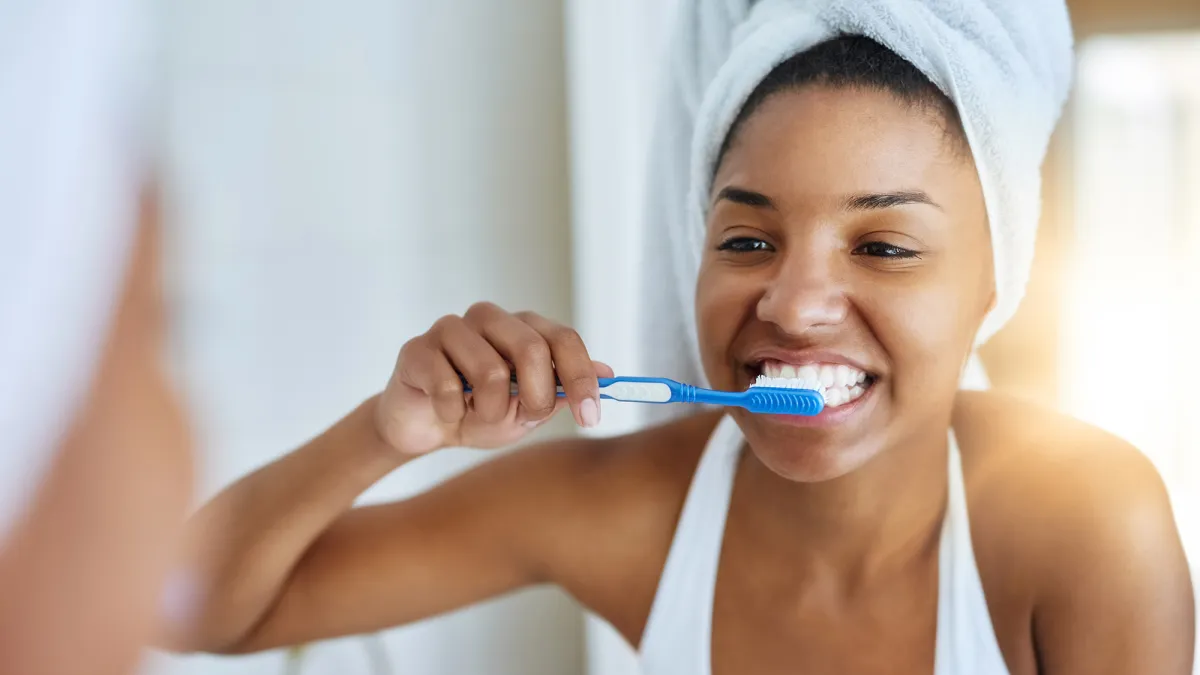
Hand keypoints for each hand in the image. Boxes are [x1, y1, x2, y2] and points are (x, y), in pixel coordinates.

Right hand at [375, 303, 613, 454]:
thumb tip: (608, 373)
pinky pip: (448, 386)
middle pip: (531, 349)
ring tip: (477, 415)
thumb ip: (563, 391)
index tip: (590, 417)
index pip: (564, 339)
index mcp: (523, 328)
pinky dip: (453, 413)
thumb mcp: (530, 410)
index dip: (581, 378)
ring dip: (489, 410)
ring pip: (491, 371)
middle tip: (524, 418)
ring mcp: (451, 329)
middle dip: (536, 397)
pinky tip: (447, 412)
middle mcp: (490, 319)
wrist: (426, 428)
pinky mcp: (417, 349)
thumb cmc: (480, 413)